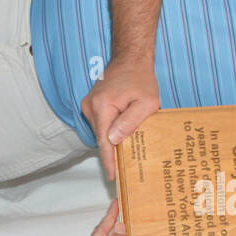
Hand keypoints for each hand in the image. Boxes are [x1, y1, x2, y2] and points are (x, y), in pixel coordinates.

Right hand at [81, 58, 160, 180]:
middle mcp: (90, 107)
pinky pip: (102, 125)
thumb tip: (114, 140)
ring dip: (114, 141)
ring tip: (130, 151)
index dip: (109, 161)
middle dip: (114, 153)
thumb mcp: (146, 103)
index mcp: (102, 106)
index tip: (113, 177)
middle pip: (102, 138)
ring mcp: (89, 106)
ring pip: (102, 132)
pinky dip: (111, 132)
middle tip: (128, 170)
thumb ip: (131, 122)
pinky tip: (123, 136)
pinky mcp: (92, 106)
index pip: (104, 141)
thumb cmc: (141, 79)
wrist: (131, 59)